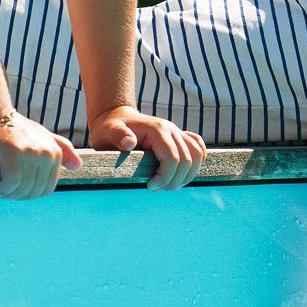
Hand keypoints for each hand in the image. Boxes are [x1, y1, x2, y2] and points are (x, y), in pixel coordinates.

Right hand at [0, 113, 81, 199]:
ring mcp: (31, 152)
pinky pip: (10, 182)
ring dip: (7, 194)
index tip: (14, 190)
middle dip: (17, 196)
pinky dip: (1, 189)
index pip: (46, 189)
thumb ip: (61, 149)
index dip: (29, 194)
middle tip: (2, 191)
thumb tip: (78, 166)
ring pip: (22, 189)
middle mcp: (46, 153)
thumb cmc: (15, 128)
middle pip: (34, 191)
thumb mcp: (42, 136)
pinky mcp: (13, 153)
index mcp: (55, 153)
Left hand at [89, 105, 206, 189]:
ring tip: (168, 185)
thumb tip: (129, 142)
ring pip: (197, 156)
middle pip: (187, 161)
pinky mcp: (179, 138)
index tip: (150, 186)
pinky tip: (182, 174)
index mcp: (157, 130)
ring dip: (186, 175)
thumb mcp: (108, 131)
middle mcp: (172, 130)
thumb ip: (118, 135)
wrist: (116, 118)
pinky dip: (195, 163)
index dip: (165, 177)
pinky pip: (198, 149)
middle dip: (174, 181)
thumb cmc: (109, 129)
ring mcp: (177, 133)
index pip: (173, 158)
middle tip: (156, 189)